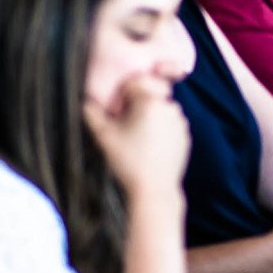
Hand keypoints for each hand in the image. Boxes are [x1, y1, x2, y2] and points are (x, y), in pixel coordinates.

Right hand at [84, 74, 189, 195]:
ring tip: (137, 141)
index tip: (118, 112)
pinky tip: (149, 148)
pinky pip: (170, 126)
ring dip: (149, 118)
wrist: (154, 189)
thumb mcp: (103, 136)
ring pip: (160, 111)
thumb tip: (86, 101)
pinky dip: (160, 131)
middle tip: (125, 127)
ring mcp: (180, 122)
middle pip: (149, 96)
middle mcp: (169, 107)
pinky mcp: (185, 136)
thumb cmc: (127, 161)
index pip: (134, 83)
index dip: (123, 95)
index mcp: (149, 101)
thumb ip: (92, 113)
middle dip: (136, 106)